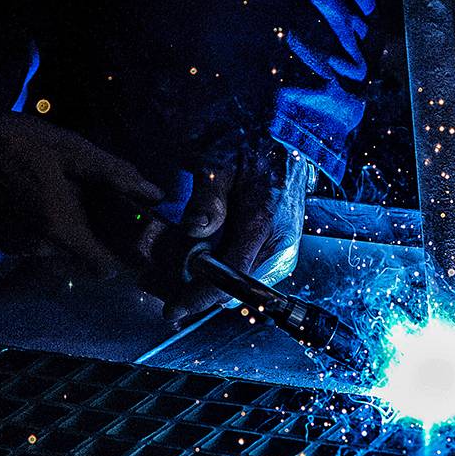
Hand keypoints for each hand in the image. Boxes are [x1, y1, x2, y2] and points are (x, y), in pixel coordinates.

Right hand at [0, 112, 162, 277]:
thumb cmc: (21, 143)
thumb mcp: (75, 151)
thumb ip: (116, 175)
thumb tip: (155, 194)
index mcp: (60, 229)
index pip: (103, 269)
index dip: (123, 257)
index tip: (132, 235)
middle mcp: (38, 248)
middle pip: (83, 260)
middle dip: (99, 238)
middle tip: (103, 203)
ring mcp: (17, 246)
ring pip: (62, 251)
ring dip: (74, 231)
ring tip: (74, 193)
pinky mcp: (3, 239)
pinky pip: (40, 243)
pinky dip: (52, 227)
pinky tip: (49, 196)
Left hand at [155, 140, 313, 319]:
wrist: (286, 145)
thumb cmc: (252, 151)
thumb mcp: (221, 164)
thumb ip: (209, 199)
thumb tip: (194, 231)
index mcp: (264, 221)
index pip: (231, 275)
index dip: (199, 296)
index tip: (172, 310)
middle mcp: (280, 245)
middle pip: (235, 289)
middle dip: (201, 290)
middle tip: (169, 280)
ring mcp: (284, 252)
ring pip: (243, 288)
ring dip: (214, 283)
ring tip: (187, 265)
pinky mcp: (283, 255)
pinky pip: (251, 277)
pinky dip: (228, 275)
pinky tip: (210, 258)